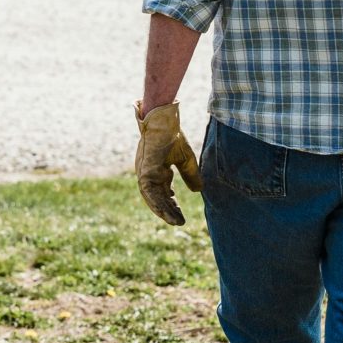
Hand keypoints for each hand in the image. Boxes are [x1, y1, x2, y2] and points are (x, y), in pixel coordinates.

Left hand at [134, 101, 201, 225]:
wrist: (163, 120)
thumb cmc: (173, 136)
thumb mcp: (185, 159)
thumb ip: (190, 175)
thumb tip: (198, 191)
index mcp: (157, 172)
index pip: (164, 193)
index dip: (172, 205)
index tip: (181, 217)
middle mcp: (149, 174)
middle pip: (158, 198)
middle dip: (168, 211)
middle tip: (178, 222)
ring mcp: (145, 173)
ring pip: (153, 198)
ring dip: (163, 210)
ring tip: (174, 221)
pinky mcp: (144, 170)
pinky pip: (149, 191)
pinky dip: (157, 202)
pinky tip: (165, 211)